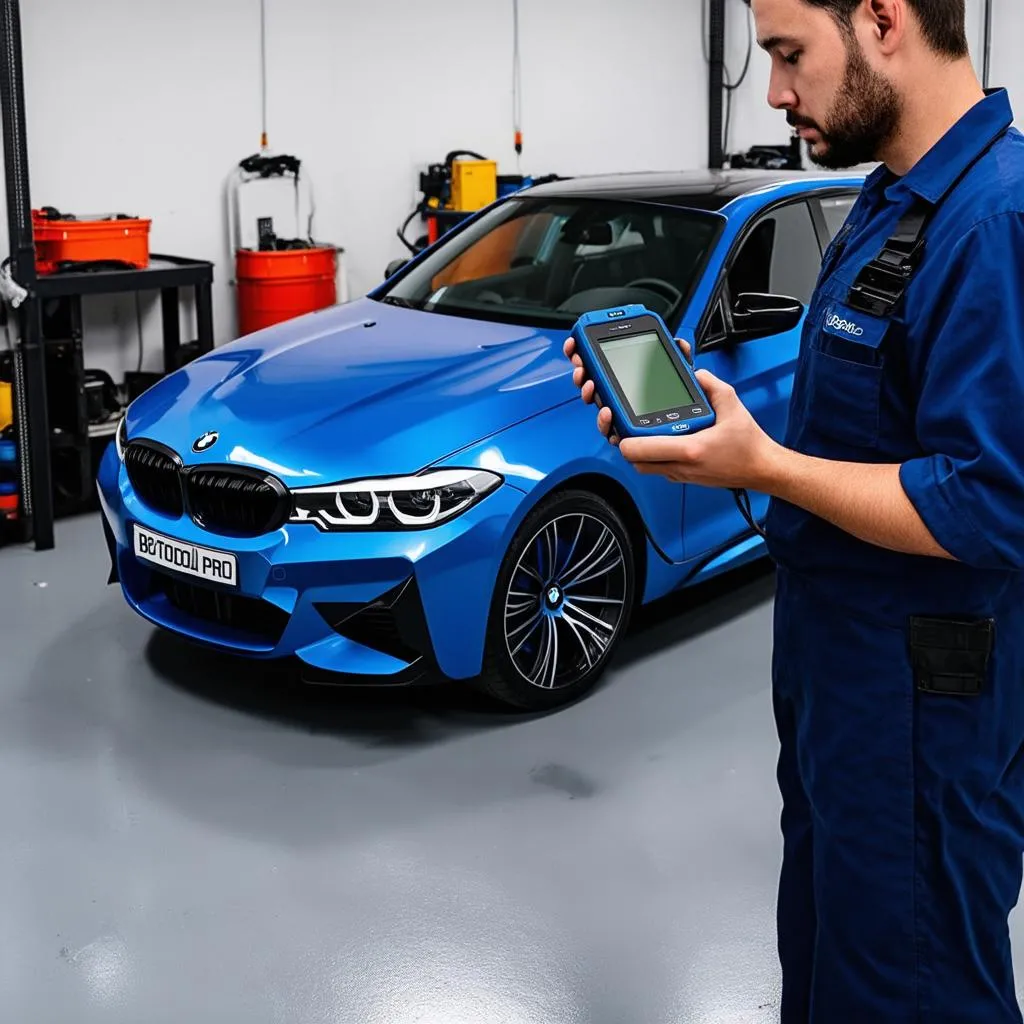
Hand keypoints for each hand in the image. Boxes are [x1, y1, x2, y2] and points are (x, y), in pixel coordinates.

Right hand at [563, 335, 691, 445]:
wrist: (683, 430)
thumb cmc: (677, 401)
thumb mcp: (679, 374)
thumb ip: (678, 356)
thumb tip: (680, 343)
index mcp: (625, 374)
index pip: (597, 359)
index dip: (582, 350)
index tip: (575, 342)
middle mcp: (616, 392)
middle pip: (589, 380)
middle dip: (580, 371)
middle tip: (581, 366)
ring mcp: (617, 411)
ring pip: (594, 403)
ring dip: (587, 393)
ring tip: (591, 386)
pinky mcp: (623, 431)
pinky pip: (608, 428)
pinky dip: (605, 422)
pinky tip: (608, 414)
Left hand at [619, 370, 781, 490]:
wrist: (761, 468)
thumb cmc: (749, 445)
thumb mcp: (732, 404)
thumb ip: (710, 383)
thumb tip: (694, 374)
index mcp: (689, 449)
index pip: (638, 450)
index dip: (624, 437)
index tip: (624, 423)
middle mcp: (681, 466)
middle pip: (634, 461)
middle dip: (627, 444)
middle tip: (629, 427)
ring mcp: (681, 475)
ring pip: (644, 468)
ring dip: (639, 452)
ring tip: (643, 433)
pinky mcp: (684, 477)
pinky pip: (658, 469)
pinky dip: (653, 457)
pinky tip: (661, 440)